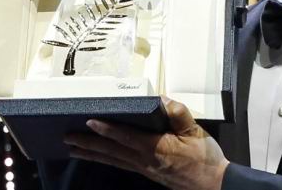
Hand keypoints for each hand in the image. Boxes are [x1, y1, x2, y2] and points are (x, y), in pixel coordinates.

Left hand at [64, 97, 228, 189]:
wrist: (213, 185)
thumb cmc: (205, 158)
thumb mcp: (196, 132)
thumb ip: (179, 114)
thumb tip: (161, 99)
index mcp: (156, 148)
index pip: (126, 137)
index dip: (107, 129)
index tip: (90, 121)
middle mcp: (145, 161)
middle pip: (112, 151)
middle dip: (89, 144)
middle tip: (67, 138)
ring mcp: (144, 168)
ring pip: (113, 160)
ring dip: (92, 154)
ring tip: (73, 149)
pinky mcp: (147, 172)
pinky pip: (121, 165)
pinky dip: (106, 159)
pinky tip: (99, 156)